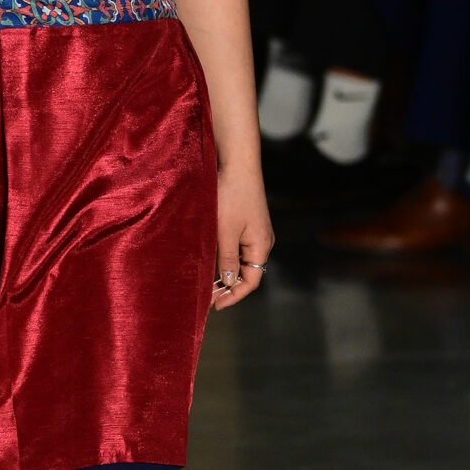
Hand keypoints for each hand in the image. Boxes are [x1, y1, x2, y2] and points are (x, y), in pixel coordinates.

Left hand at [211, 164, 273, 310]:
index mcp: (261, 247)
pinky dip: (226, 257)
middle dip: (228, 286)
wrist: (238, 164)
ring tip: (207, 280)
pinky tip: (211, 258)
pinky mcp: (248, 222)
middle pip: (247, 273)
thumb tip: (228, 283)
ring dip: (226, 271)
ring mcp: (256, 232)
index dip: (233, 295)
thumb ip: (226, 259)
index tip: (215, 304)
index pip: (251, 282)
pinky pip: (239, 247)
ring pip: (242, 260)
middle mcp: (262, 241)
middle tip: (207, 296)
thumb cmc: (231, 196)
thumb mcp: (225, 231)